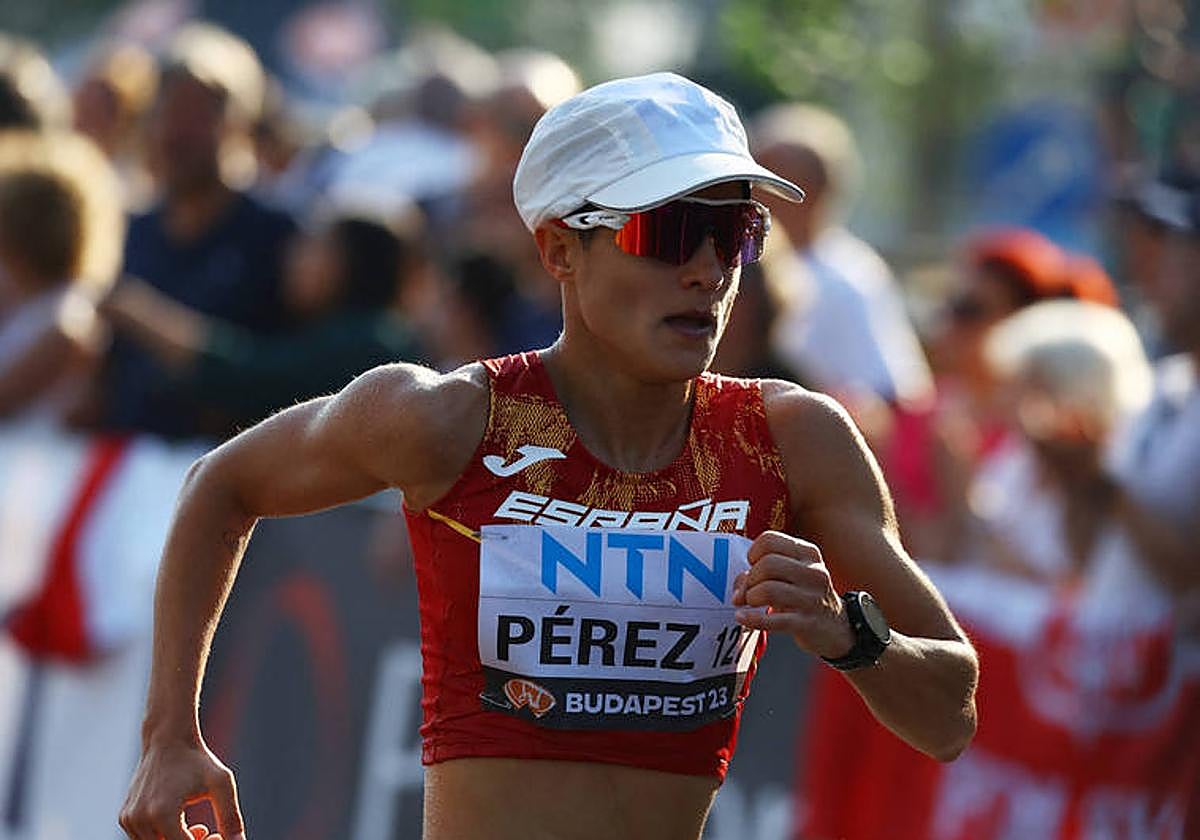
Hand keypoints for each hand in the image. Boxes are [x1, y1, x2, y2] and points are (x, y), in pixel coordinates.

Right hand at [119, 737, 243, 839]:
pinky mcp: (125, 817)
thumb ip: (230, 816)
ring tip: (198, 827)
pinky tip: (182, 824)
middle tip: (207, 832)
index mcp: (163, 813)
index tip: (216, 836)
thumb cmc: (196, 760)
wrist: (167, 738)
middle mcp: (140, 819)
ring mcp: (129, 820)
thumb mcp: (220, 784)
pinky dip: (163, 838)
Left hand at [732, 530, 853, 658]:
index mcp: (808, 553)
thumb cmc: (805, 597)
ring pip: (768, 590)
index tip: (753, 566)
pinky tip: (742, 618)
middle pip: (767, 564)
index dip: (753, 553)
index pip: (769, 540)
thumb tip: (738, 588)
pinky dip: (752, 619)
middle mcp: (813, 572)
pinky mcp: (807, 623)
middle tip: (749, 591)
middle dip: (750, 579)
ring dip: (751, 597)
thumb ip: (761, 573)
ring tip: (751, 604)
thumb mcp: (790, 577)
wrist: (837, 629)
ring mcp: (812, 598)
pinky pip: (773, 620)